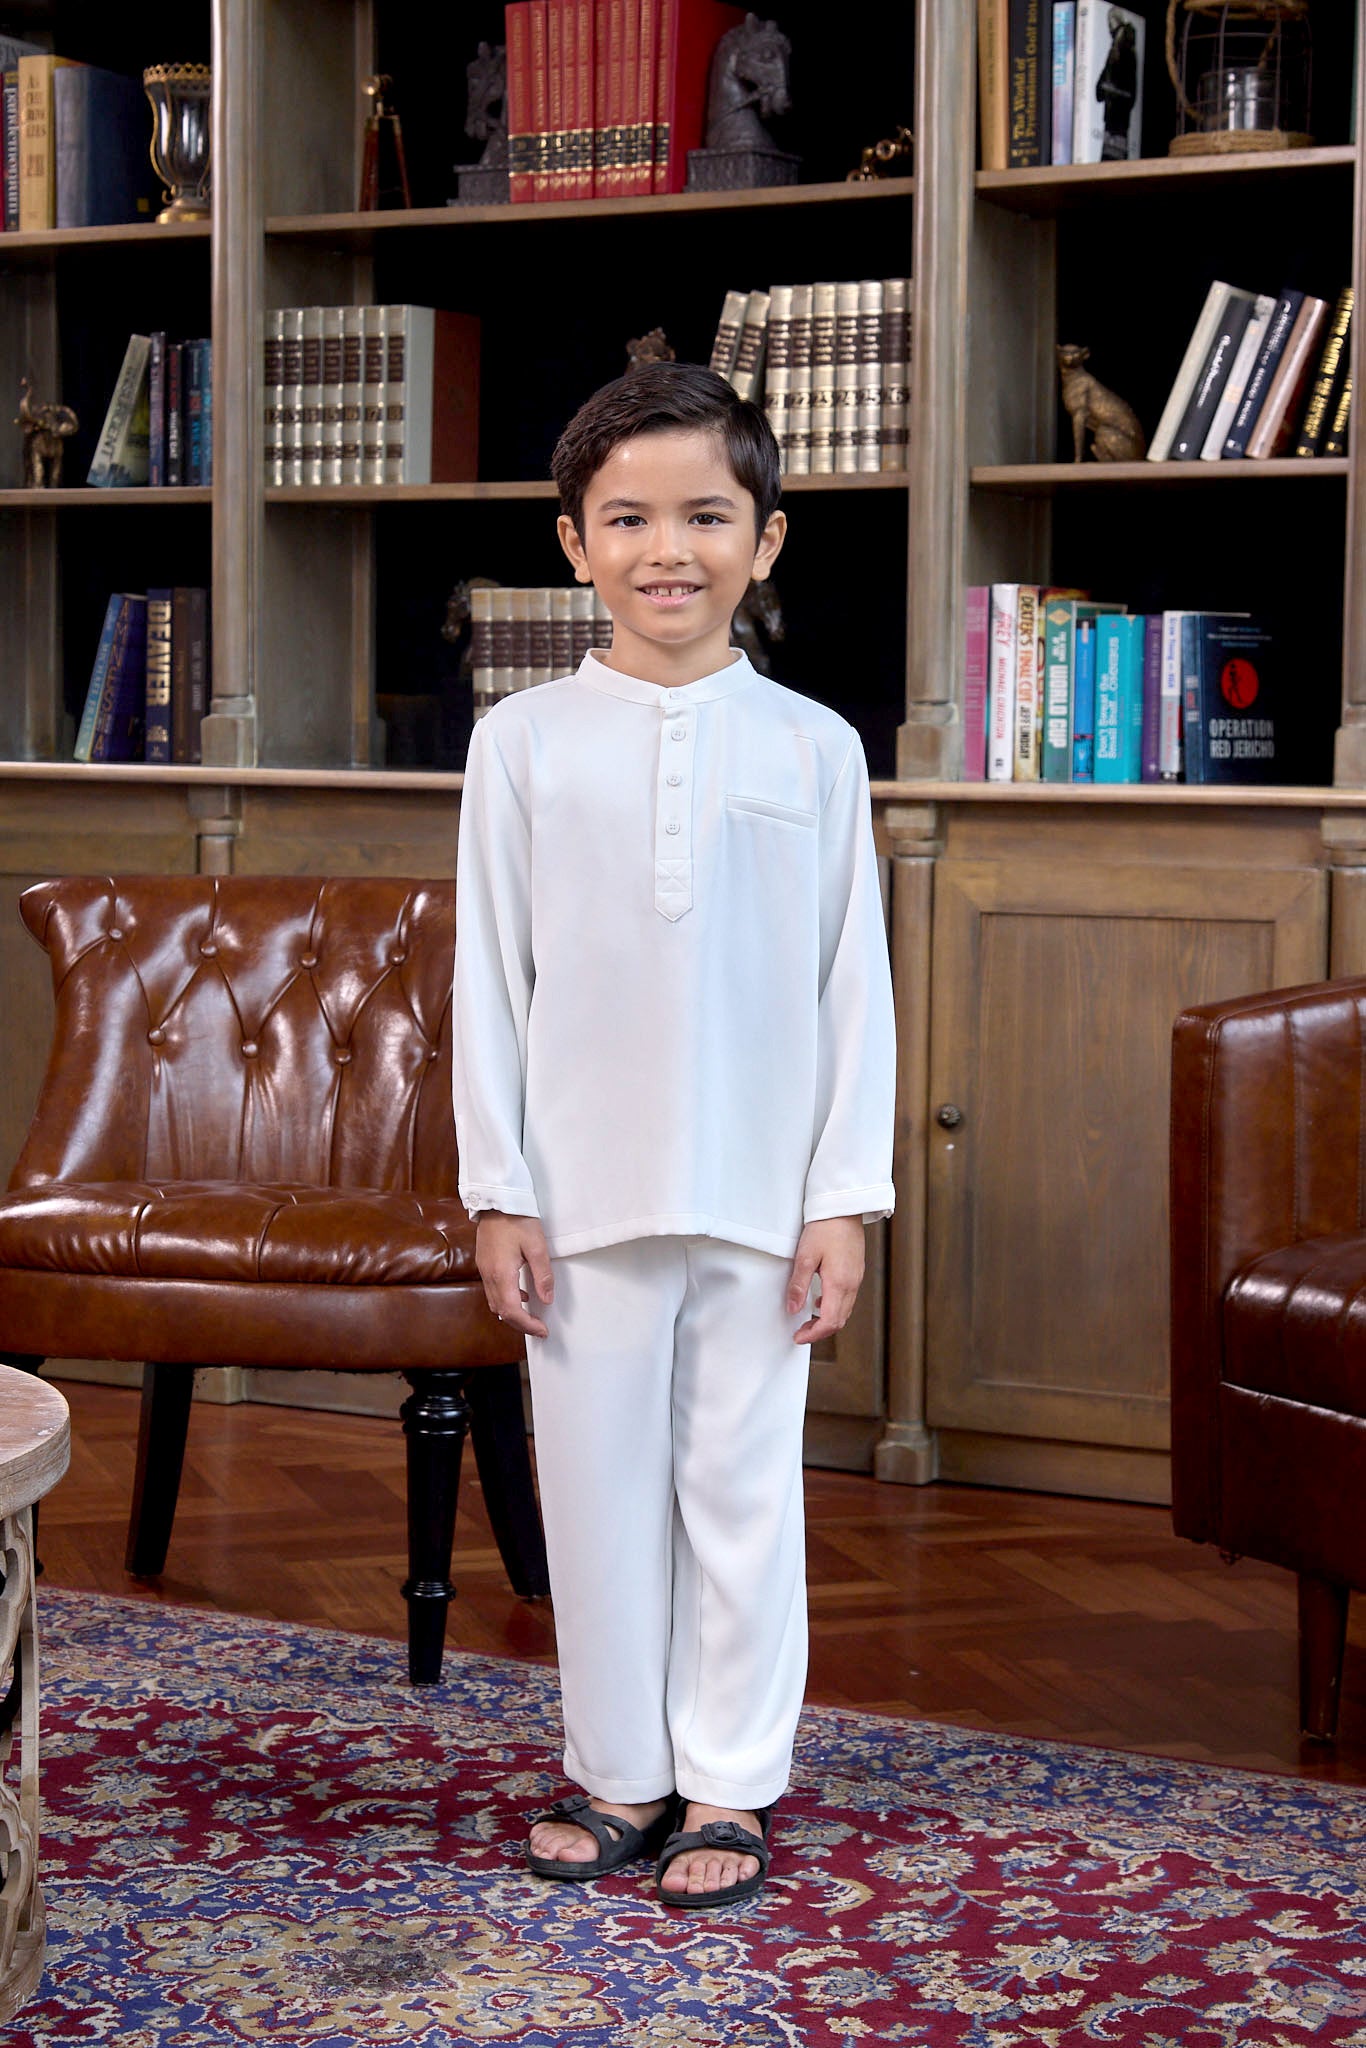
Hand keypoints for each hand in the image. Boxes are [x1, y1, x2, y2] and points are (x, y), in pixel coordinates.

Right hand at [474, 1212, 553, 1338]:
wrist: (497, 1200)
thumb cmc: (517, 1219)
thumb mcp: (537, 1246)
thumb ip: (542, 1275)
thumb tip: (546, 1300)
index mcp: (501, 1274)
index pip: (512, 1311)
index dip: (527, 1325)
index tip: (542, 1330)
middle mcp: (488, 1275)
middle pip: (501, 1312)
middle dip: (520, 1324)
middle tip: (539, 1328)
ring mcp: (483, 1269)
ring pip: (494, 1303)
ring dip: (512, 1314)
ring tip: (531, 1316)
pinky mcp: (483, 1263)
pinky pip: (492, 1291)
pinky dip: (506, 1300)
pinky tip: (521, 1294)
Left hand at [787, 1216, 863, 1344]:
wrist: (843, 1208)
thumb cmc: (825, 1228)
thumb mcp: (805, 1256)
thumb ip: (798, 1285)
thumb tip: (793, 1309)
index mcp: (839, 1283)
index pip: (829, 1322)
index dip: (813, 1334)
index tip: (798, 1337)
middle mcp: (852, 1284)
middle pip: (839, 1321)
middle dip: (820, 1332)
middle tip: (801, 1332)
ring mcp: (856, 1278)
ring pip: (845, 1311)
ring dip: (827, 1321)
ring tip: (808, 1320)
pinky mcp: (856, 1272)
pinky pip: (848, 1299)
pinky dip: (834, 1308)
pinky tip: (820, 1301)